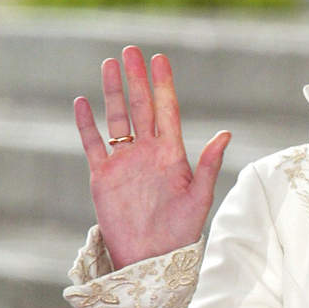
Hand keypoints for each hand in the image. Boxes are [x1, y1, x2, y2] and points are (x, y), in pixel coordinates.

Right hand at [74, 46, 230, 269]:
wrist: (151, 256)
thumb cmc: (180, 230)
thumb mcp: (199, 197)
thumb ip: (208, 164)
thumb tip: (225, 133)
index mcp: (172, 153)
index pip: (168, 110)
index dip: (163, 85)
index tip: (159, 59)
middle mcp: (148, 151)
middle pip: (141, 107)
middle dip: (136, 79)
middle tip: (131, 51)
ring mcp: (124, 161)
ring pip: (117, 119)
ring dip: (113, 93)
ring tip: (109, 64)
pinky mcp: (102, 175)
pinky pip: (92, 143)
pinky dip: (86, 124)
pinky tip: (83, 102)